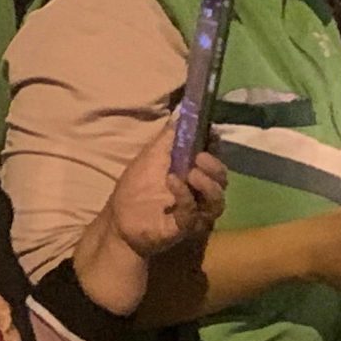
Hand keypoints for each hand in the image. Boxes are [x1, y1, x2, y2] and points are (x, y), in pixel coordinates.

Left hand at [105, 123, 228, 258]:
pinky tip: (173, 182)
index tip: (211, 134)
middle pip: (222, 180)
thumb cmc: (136, 186)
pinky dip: (186, 196)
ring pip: (217, 201)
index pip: (216, 159)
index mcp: (195, 173)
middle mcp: (201, 193)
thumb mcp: (151, 155)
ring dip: (207, 184)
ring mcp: (196, 212)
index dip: (216, 146)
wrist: (118, 219)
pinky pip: (194, 214)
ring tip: (191, 173)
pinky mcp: (185, 228)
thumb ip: (169, 137)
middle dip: (215, 167)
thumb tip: (184, 113)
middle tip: (199, 158)